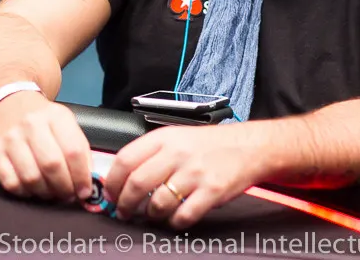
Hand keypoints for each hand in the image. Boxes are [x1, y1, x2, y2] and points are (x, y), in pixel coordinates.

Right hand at [0, 91, 93, 202]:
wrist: (9, 102)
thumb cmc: (42, 119)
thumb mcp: (66, 123)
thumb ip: (80, 150)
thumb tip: (86, 184)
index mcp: (54, 116)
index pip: (73, 151)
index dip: (82, 177)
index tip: (84, 191)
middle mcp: (31, 125)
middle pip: (52, 166)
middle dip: (64, 188)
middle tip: (68, 195)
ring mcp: (10, 138)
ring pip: (31, 178)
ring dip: (45, 193)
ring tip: (51, 192)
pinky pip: (11, 183)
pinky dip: (25, 192)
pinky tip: (32, 188)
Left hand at [104, 124, 269, 228]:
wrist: (249, 146)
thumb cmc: (210, 144)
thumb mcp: (176, 137)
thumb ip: (151, 153)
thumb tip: (122, 176)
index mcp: (164, 138)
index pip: (125, 159)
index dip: (113, 181)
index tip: (110, 193)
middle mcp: (177, 154)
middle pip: (137, 183)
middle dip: (125, 203)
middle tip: (123, 212)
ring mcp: (194, 173)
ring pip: (158, 203)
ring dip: (150, 215)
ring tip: (152, 215)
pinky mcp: (211, 191)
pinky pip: (183, 215)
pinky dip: (174, 222)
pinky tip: (174, 219)